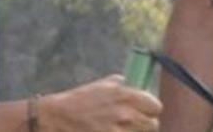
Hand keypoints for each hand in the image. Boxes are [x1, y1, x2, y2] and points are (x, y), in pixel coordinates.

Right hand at [39, 75, 161, 130]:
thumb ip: (120, 85)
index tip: (147, 112)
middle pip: (153, 125)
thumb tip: (134, 85)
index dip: (152, 110)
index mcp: (123, 95)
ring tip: (124, 129)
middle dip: (146, 125)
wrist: (56, 118)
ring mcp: (117, 131)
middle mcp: (124, 114)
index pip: (155, 106)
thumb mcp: (100, 86)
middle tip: (136, 124)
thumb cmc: (78, 101)